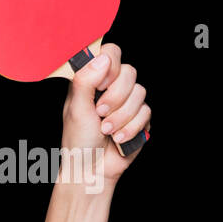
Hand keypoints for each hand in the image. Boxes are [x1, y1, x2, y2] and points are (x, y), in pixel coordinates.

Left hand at [59, 42, 150, 188]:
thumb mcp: (76, 108)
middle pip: (130, 72)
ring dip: (121, 116)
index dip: (111, 66)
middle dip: (115, 97)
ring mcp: (127, 102)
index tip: (101, 85)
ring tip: (106, 130)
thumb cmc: (78, 140)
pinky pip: (146, 112)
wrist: (91, 168)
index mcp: (93, 81)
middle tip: (100, 113)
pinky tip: (117, 138)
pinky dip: (130, 127)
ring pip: (140, 93)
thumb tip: (102, 58)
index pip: (111, 53)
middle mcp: (111, 88)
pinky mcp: (140, 118)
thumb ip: (85, 81)